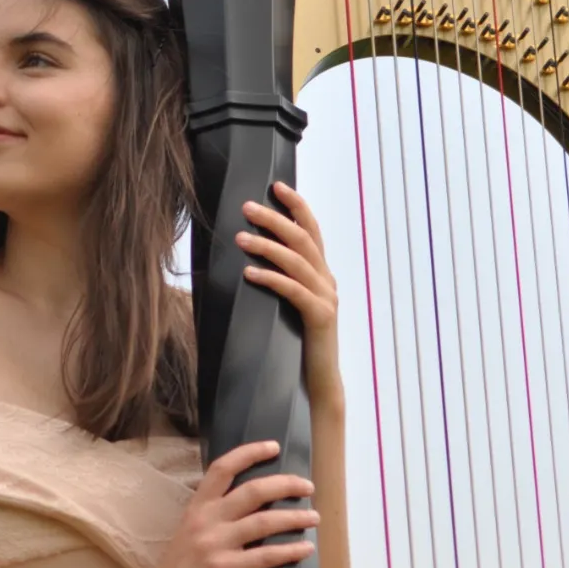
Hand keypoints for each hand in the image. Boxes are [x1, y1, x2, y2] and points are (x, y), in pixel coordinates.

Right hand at [141, 440, 318, 567]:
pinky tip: (306, 549)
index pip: (222, 468)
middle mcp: (206, 521)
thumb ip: (212, 518)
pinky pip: (265, 556)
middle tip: (308, 487)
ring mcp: (215, 545)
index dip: (250, 453)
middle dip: (286, 484)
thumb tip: (248, 506)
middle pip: (253, 490)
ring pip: (264, 521)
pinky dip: (290, 551)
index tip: (274, 446)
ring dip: (295, 517)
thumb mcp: (188, 534)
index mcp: (196, 508)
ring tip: (314, 517)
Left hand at [239, 182, 343, 409]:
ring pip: (297, 261)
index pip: (311, 230)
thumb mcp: (291, 305)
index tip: (276, 185)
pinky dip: (271, 278)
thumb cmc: (298, 343)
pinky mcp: (320, 317)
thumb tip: (249, 258)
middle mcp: (327, 280)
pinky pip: (293, 291)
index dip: (297, 206)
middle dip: (275, 219)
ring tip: (241, 238)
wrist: (320, 382)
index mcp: (322, 273)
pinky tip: (249, 272)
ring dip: (267, 246)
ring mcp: (327, 297)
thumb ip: (283, 281)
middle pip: (303, 239)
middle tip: (247, 206)